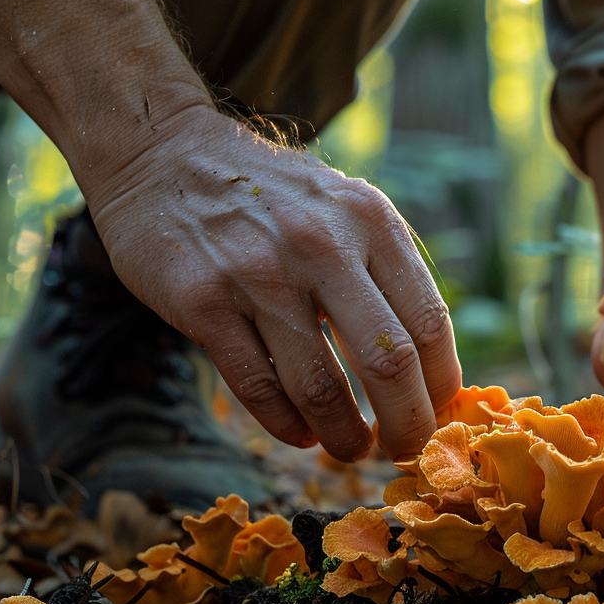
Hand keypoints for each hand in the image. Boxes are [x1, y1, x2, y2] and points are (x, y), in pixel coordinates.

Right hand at [88, 106, 461, 460]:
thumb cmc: (271, 197)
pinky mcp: (204, 301)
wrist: (163, 154)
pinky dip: (287, 425)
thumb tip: (429, 368)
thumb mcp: (344, 207)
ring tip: (350, 450)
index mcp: (372, 222)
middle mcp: (323, 244)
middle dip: (406, 424)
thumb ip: (385, 271)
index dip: (440, 386)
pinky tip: (299, 434)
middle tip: (403, 450)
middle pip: (388, 362)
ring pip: (321, 388)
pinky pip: (259, 387)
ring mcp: (260, 274)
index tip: (437, 416)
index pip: (429, 323)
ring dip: (344, 437)